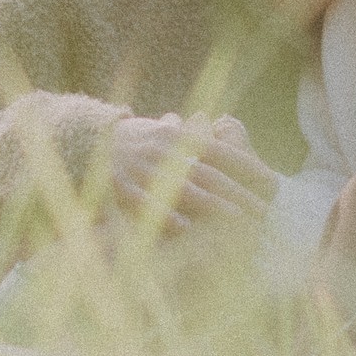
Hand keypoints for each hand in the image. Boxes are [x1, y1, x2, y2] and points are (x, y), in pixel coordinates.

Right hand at [105, 113, 280, 232]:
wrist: (83, 139)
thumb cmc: (135, 140)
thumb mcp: (165, 131)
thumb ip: (194, 135)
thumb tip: (225, 126)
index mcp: (177, 137)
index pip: (221, 152)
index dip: (248, 168)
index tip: (273, 184)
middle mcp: (163, 150)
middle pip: (209, 174)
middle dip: (239, 193)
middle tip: (265, 211)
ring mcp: (141, 169)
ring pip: (182, 189)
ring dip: (213, 206)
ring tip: (239, 221)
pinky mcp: (120, 188)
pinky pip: (145, 204)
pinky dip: (165, 215)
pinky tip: (186, 229)